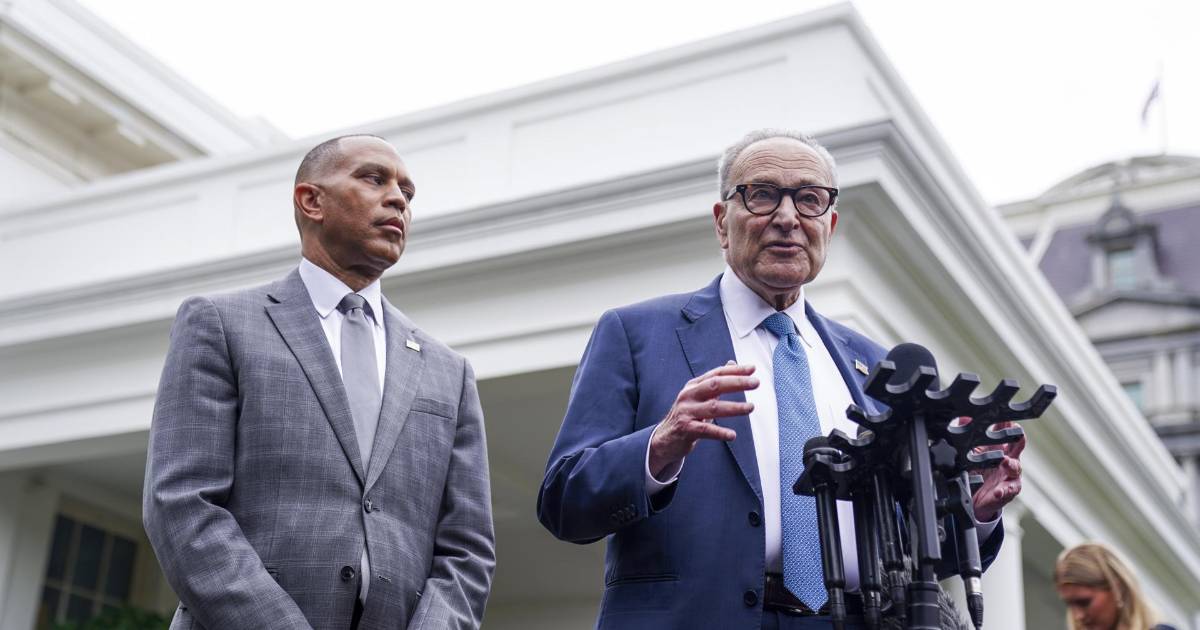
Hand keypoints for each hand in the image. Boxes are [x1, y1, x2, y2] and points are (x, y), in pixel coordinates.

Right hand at [648, 362, 756, 478]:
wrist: (665, 438)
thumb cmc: (687, 415)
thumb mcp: (699, 396)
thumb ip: (715, 381)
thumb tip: (732, 363)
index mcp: (693, 386)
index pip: (716, 374)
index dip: (735, 370)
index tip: (752, 369)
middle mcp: (689, 395)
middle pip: (715, 385)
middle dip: (737, 382)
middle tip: (755, 383)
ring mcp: (686, 412)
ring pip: (713, 407)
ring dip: (734, 407)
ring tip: (750, 407)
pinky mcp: (686, 429)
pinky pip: (705, 430)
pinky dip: (720, 432)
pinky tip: (732, 435)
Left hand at [971, 421, 1024, 521]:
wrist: (973, 496)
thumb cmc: (975, 471)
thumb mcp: (969, 452)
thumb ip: (967, 434)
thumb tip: (962, 418)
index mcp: (999, 447)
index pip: (1006, 431)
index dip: (1008, 423)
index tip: (1007, 417)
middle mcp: (1007, 458)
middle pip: (1018, 446)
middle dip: (1019, 440)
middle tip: (1018, 435)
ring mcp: (1009, 475)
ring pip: (1016, 467)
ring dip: (1011, 464)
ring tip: (1005, 462)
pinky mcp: (1007, 491)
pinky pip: (1009, 490)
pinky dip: (1004, 490)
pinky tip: (998, 491)